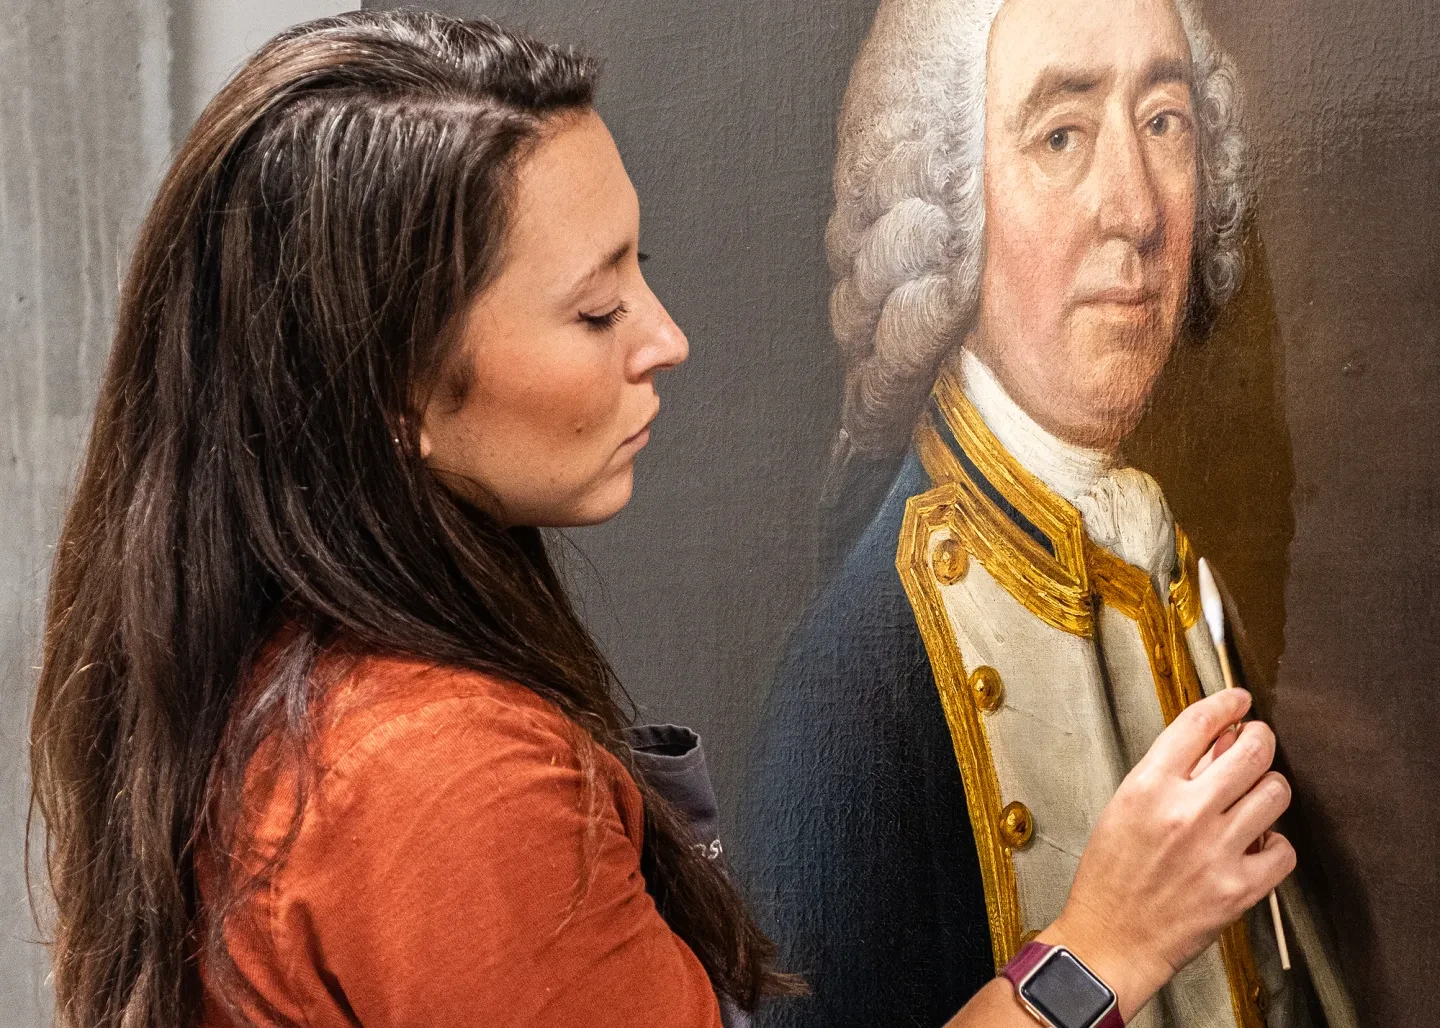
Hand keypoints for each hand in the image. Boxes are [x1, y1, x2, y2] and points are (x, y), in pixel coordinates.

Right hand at [1039, 689, 1293, 1019]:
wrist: (1111, 937)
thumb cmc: (1110, 876)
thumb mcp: (1125, 807)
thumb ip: (1169, 772)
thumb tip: (1213, 741)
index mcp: (1148, 786)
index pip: (1199, 723)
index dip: (1227, 702)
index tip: (1239, 699)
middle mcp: (1186, 812)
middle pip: (1251, 749)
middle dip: (1259, 739)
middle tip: (1256, 743)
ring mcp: (1217, 849)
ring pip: (1275, 792)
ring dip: (1268, 788)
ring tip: (1254, 797)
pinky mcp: (1240, 887)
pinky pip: (1284, 848)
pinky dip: (1275, 843)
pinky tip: (1256, 843)